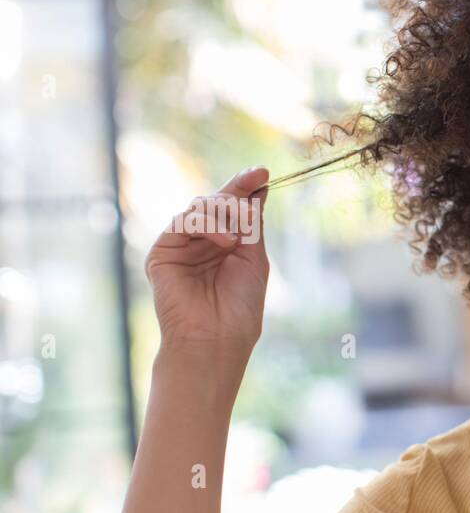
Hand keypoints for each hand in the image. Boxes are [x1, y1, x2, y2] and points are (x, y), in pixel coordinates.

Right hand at [145, 167, 270, 355]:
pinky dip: (207, 224)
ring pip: (199, 207)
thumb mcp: (254, 259)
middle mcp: (202, 242)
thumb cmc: (239, 308)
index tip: (262, 173)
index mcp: (225, 245)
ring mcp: (181, 246)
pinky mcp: (162, 252)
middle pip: (216, 203)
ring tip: (241, 234)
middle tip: (255, 178)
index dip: (246, 188)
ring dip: (224, 211)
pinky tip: (226, 241)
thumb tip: (257, 189)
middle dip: (237, 189)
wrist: (217, 339)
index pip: (234, 209)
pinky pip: (182, 222)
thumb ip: (251, 225)